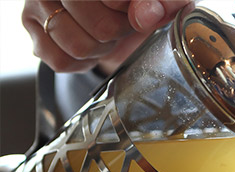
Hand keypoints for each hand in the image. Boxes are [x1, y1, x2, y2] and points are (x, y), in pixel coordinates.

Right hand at [22, 0, 191, 73]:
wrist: (118, 10)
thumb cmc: (139, 3)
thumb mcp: (161, 0)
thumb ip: (164, 2)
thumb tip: (146, 15)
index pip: (115, 2)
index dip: (130, 13)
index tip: (134, 12)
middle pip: (102, 28)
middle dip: (118, 33)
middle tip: (119, 23)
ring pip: (80, 47)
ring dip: (100, 49)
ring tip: (103, 33)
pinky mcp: (29, 23)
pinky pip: (61, 61)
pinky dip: (81, 62)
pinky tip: (87, 43)